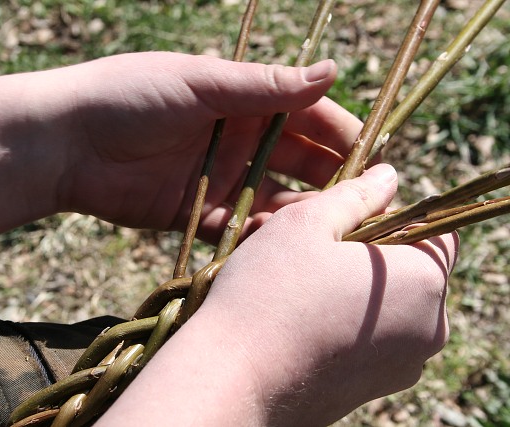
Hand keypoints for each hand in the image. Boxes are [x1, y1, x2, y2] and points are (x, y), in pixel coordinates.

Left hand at [44, 52, 361, 240]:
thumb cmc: (129, 95)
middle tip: (369, 205)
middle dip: (333, 180)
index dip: (343, 136)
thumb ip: (265, 86)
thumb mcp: (202, 83)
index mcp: (242, 99)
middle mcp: (236, 139)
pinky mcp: (195, 213)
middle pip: (298, 161)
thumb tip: (332, 71)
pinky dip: (259, 237)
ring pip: (273, 199)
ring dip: (302, 214)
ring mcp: (217, 178)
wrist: (64, 141)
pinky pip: (238, 227)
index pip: (308, 116)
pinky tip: (283, 248)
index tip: (378, 160)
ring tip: (334, 233)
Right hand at [98, 164, 458, 425]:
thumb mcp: (307, 222)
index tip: (342, 216)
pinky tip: (289, 310)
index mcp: (425, 282)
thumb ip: (356, 194)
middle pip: (404, 268)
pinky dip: (336, 316)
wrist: (231, 380)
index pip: (433, 231)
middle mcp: (426, 331)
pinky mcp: (367, 389)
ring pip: (379, 303)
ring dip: (341, 281)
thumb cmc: (269, 292)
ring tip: (287, 274)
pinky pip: (363, 337)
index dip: (389, 214)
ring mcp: (397, 366)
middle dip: (358, 248)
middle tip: (303, 241)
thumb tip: (388, 176)